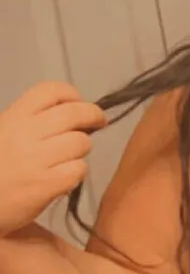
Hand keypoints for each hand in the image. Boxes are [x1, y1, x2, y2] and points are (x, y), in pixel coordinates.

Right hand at [0, 81, 106, 237]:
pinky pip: (79, 169)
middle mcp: (25, 133)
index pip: (51, 90)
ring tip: (69, 157)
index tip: (78, 104)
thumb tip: (73, 115)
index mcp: (13, 117)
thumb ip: (31, 123)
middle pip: (76, 113)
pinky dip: (76, 173)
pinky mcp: (46, 183)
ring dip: (82, 149)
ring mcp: (36, 158)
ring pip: (82, 142)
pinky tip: (63, 178)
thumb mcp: (4, 134)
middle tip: (97, 123)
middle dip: (93, 116)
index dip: (72, 95)